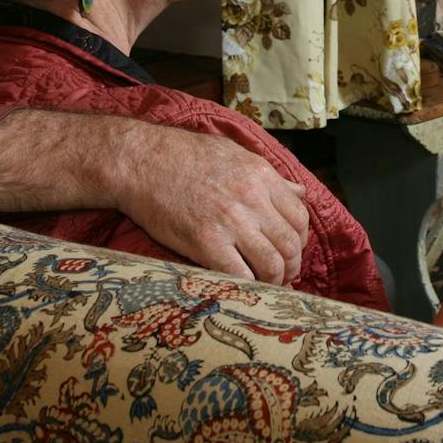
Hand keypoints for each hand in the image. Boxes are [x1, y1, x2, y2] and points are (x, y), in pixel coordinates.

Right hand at [117, 126, 309, 284]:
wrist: (142, 161)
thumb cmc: (184, 155)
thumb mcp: (234, 154)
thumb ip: (270, 176)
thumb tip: (299, 192)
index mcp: (261, 175)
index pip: (300, 216)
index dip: (301, 240)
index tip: (292, 250)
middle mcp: (252, 198)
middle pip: (291, 244)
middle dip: (292, 266)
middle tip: (284, 275)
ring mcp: (230, 221)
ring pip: (272, 264)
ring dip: (274, 281)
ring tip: (267, 286)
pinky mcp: (206, 243)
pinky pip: (240, 276)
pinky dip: (248, 288)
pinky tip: (243, 289)